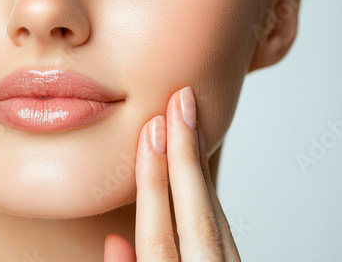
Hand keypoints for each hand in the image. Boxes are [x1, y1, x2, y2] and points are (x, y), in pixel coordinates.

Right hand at [104, 87, 240, 260]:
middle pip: (197, 216)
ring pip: (216, 216)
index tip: (151, 132)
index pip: (159, 236)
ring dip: (200, 165)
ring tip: (190, 119)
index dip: (152, 183)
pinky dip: (209, 190)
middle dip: (186, 155)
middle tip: (182, 101)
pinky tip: (197, 163)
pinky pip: (225, 226)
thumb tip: (116, 239)